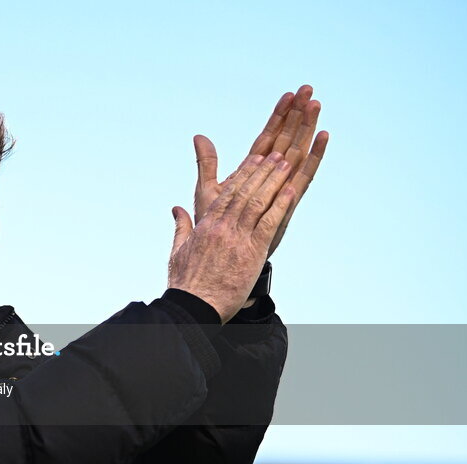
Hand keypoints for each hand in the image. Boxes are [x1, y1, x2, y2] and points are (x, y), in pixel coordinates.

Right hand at [169, 153, 295, 322]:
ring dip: (274, 181)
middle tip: (276, 155)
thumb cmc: (186, 283)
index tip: (254, 160)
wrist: (195, 305)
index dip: (242, 175)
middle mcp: (223, 227)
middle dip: (262, 171)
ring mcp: (238, 238)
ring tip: (286, 164)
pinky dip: (280, 205)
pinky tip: (290, 191)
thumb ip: (181, 226)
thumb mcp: (178, 251)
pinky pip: (269, 223)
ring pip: (258, 202)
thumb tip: (176, 208)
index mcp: (206, 226)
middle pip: (245, 192)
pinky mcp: (252, 252)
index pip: (227, 194)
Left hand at [193, 85, 328, 257]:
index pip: (267, 137)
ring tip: (316, 104)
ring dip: (307, 128)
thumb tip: (198, 136)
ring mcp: (281, 189)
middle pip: (286, 139)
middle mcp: (270, 179)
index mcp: (252, 173)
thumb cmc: (216, 229)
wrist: (224, 260)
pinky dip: (314, 156)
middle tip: (308, 89)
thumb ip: (207, 163)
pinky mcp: (288, 203)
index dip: (278, 116)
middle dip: (296, 114)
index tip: (289, 94)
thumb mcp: (207, 191)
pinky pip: (303, 175)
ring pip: (296, 151)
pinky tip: (323, 137)